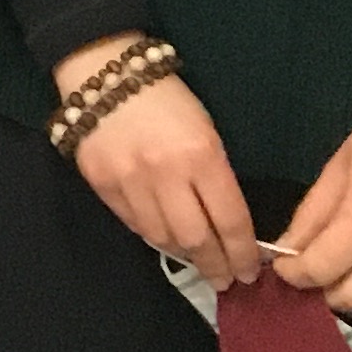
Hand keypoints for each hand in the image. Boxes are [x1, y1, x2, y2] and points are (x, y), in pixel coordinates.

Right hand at [56, 38, 260, 283]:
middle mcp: (164, 172)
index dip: (244, 253)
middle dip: (216, 265)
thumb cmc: (168, 100)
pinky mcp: (101, 183)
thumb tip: (227, 228)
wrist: (104, 73)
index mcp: (200, 155)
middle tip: (226, 279)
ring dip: (185, 254)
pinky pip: (133, 224)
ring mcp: (128, 180)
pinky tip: (165, 236)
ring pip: (162, 238)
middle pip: (196, 238)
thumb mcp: (206, 132)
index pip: (229, 219)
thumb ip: (216, 180)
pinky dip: (153, 235)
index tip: (251, 271)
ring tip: (197, 260)